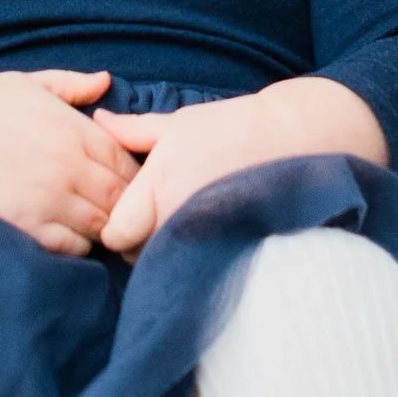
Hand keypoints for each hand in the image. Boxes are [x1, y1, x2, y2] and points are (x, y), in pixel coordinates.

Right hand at [0, 70, 128, 253]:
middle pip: (122, 193)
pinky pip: (74, 245)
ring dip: (106, 225)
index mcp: (70, 128)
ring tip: (98, 223)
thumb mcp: (23, 84)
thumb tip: (104, 80)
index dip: (132, 171)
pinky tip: (70, 233)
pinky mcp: (29, 226)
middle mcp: (67, 164)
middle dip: (127, 202)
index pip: (126, 158)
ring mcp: (49, 198)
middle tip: (121, 207)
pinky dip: (80, 243)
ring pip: (103, 222)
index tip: (125, 177)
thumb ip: (68, 84)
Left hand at [97, 77, 387, 253]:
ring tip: (188, 236)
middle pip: (137, 258)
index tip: (135, 217)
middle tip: (163, 226)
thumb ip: (134, 130)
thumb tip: (98, 120)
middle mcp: (179, 213)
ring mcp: (208, 237)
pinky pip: (199, 276)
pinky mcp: (233, 252)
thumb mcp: (181, 123)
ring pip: (167, 270)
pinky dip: (197, 267)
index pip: (115, 233)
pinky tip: (207, 249)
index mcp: (159, 181)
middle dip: (143, 246)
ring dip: (169, 259)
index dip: (119, 228)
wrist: (299, 138)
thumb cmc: (235, 127)